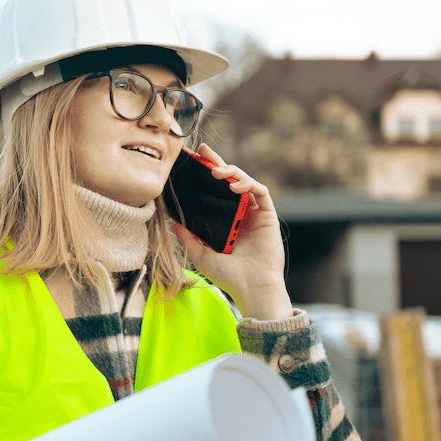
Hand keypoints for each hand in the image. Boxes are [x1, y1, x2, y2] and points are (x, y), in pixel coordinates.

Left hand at [172, 143, 293, 320]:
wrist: (251, 288)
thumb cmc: (229, 276)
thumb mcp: (201, 254)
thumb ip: (188, 237)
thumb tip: (172, 222)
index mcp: (227, 222)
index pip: (216, 192)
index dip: (207, 175)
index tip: (195, 161)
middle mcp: (241, 215)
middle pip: (230, 181)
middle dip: (218, 164)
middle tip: (205, 152)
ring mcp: (255, 214)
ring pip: (246, 182)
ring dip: (232, 173)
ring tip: (217, 172)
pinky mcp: (268, 215)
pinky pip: (261, 192)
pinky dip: (248, 184)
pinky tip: (235, 186)